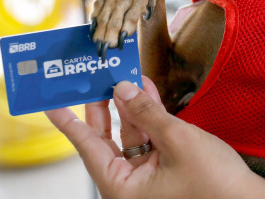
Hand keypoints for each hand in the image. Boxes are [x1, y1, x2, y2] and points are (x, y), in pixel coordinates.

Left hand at [46, 76, 264, 198]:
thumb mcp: (177, 140)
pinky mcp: (167, 170)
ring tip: (124, 76)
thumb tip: (121, 89)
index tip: (51, 105)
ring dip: (130, 106)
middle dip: (103, 108)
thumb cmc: (213, 184)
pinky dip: (149, 116)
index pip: (87, 148)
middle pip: (106, 141)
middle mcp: (130, 186)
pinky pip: (149, 139)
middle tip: (92, 81)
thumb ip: (146, 112)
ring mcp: (149, 178)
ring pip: (130, 136)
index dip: (69, 123)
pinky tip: (146, 91)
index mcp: (122, 189)